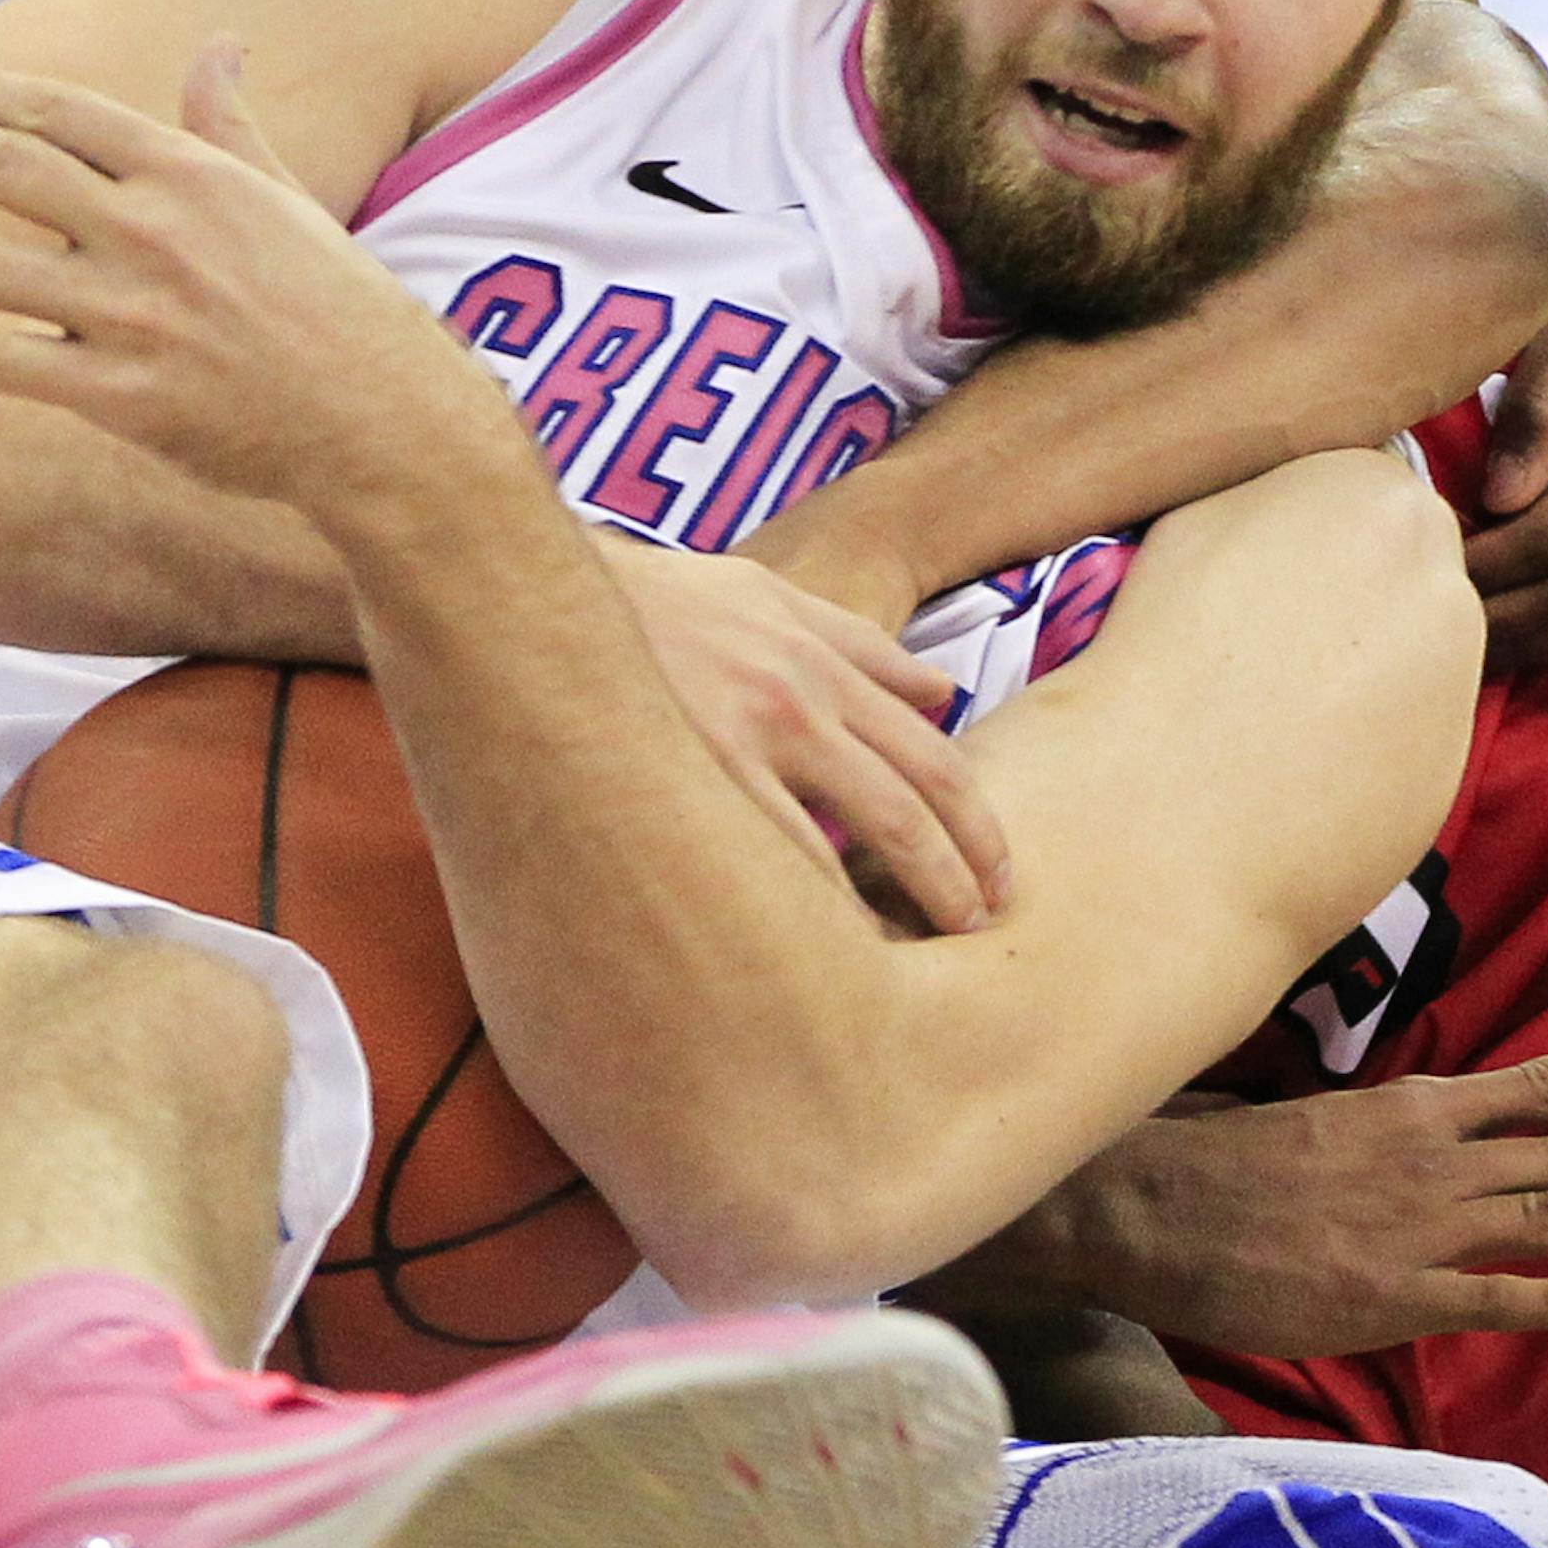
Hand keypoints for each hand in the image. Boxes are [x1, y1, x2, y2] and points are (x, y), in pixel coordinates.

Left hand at [0, 47, 491, 517]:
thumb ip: (230, 124)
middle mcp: (153, 233)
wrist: (380, 420)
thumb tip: (221, 45)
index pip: (70, 117)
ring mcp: (133, 315)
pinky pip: (9, 364)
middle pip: (15, 174)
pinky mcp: (123, 395)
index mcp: (191, 177)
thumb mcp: (289, 195)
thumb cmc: (342, 308)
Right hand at [605, 544, 1010, 934]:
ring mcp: (751, 736)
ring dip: (911, 895)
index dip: (975, 823)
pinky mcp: (695, 771)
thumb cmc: (661, 602)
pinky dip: (815, 903)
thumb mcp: (773, 596)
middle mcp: (802, 700)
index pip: (930, 754)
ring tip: (926, 953)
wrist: (552, 594)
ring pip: (866, 828)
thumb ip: (861, 644)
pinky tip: (833, 949)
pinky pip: (775, 851)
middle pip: (914, 800)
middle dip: (961, 872)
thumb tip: (942, 690)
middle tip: (981, 927)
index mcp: (823, 662)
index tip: (995, 875)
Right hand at [954, 1044, 1547, 1354]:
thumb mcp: (1305, 1121)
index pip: (1534, 1085)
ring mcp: (1414, 1229)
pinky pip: (1489, 1299)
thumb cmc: (1210, 1162)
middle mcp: (1428, 1161)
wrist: (1142, 1206)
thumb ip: (1371, 1131)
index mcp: (1406, 1112)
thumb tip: (1406, 1130)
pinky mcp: (1388, 1297)